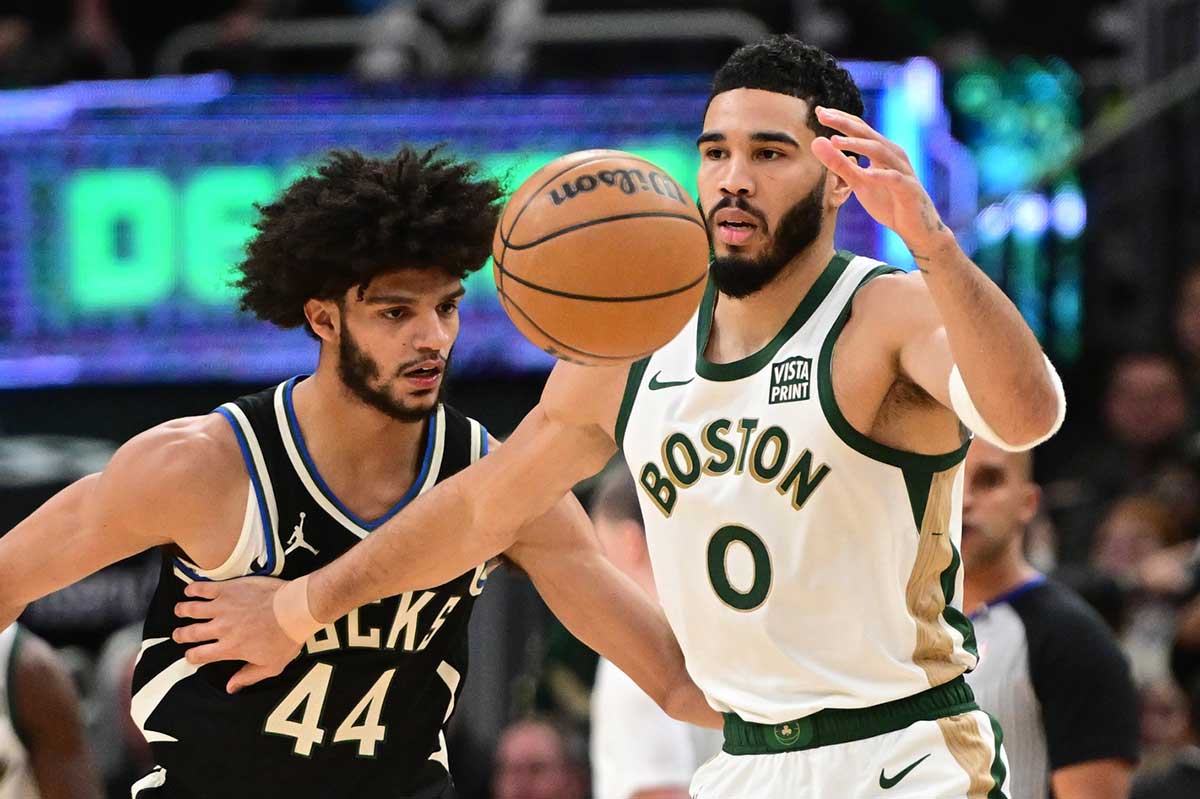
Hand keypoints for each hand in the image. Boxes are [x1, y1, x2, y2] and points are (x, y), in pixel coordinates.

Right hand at [174, 577, 302, 693]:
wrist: (294, 609)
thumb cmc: (286, 637)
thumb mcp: (270, 666)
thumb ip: (248, 677)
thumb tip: (231, 687)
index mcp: (230, 648)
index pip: (199, 656)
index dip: (191, 657)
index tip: (191, 655)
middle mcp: (222, 628)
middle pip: (191, 633)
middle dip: (181, 635)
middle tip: (178, 634)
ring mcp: (224, 607)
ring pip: (193, 609)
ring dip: (183, 610)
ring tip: (179, 610)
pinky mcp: (229, 589)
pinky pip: (204, 588)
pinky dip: (193, 589)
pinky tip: (189, 590)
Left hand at [810, 106, 950, 255]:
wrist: (916, 226)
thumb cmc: (888, 201)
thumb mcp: (858, 182)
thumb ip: (839, 164)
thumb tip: (817, 142)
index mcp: (881, 150)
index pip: (860, 128)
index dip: (840, 118)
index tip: (818, 111)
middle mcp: (893, 155)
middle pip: (868, 133)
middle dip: (845, 123)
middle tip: (823, 116)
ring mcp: (902, 170)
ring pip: (880, 152)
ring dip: (858, 145)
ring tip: (836, 141)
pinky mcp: (909, 189)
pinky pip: (894, 179)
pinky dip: (880, 175)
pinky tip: (865, 173)